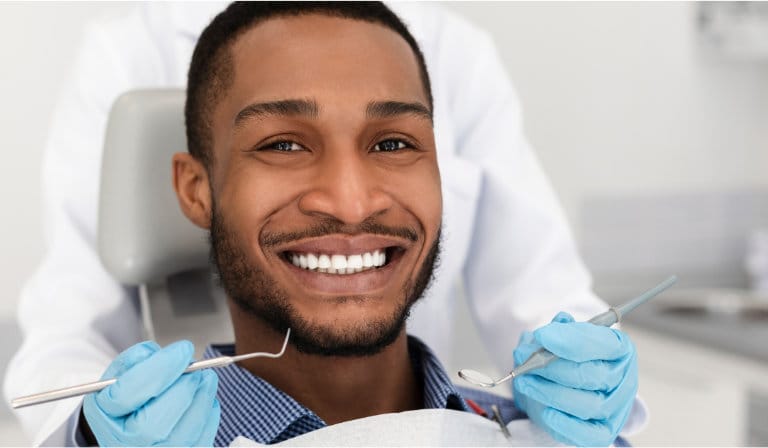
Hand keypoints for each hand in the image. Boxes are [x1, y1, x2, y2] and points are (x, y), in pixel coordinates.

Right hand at [82, 340, 220, 445]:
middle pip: (153, 425)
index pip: (125, 396)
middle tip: (197, 368)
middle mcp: (123, 444)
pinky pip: (200, 442)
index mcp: (105, 417)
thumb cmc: (126, 398)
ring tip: (205, 378)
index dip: (160, 368)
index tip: (182, 349)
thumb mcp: (120, 374)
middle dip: (183, 388)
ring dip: (202, 399)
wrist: (128, 424)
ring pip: (183, 435)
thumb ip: (136, 360)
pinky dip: (208, 416)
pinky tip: (204, 399)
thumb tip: (162, 355)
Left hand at [512, 312, 637, 446]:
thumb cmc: (567, 358)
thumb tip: (560, 321)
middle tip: (524, 360)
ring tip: (525, 382)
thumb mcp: (562, 338)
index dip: (571, 339)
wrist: (566, 387)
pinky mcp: (604, 431)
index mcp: (619, 348)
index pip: (603, 343)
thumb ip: (560, 330)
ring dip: (550, 392)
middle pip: (591, 375)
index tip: (541, 335)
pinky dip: (567, 425)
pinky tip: (547, 413)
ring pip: (588, 404)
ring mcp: (616, 407)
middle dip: (551, 367)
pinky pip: (589, 435)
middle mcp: (623, 378)